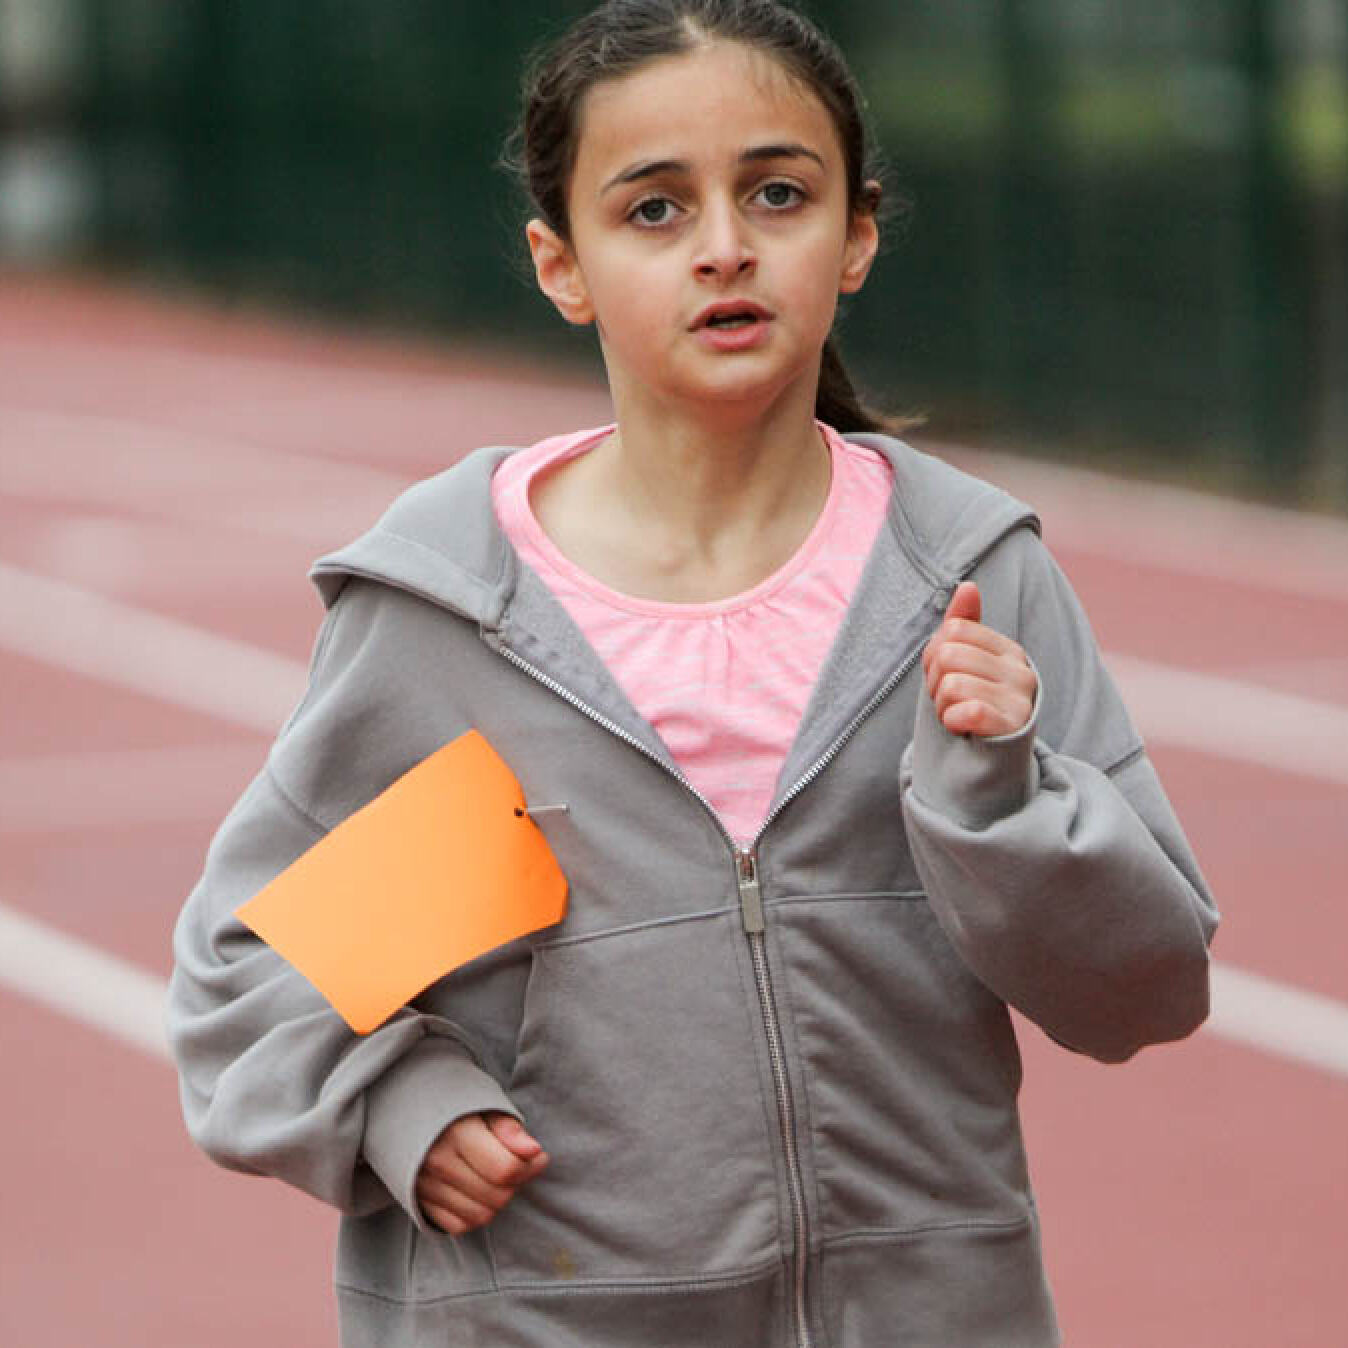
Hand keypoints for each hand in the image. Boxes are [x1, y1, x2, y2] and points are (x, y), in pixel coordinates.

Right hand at [415, 1111, 548, 1235]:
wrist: (402, 1105)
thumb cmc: (452, 1101)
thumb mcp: (483, 1101)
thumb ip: (508, 1128)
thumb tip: (534, 1151)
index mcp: (456, 1133)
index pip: (505, 1169)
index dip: (531, 1166)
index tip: (538, 1155)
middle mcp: (437, 1163)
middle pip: (496, 1196)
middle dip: (517, 1183)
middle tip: (520, 1164)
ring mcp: (424, 1186)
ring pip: (480, 1215)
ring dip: (497, 1200)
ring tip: (499, 1177)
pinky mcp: (417, 1201)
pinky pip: (457, 1225)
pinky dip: (475, 1214)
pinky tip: (480, 1191)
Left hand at [922, 582, 1036, 737]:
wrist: (989, 762)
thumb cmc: (973, 707)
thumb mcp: (964, 665)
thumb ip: (963, 626)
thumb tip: (967, 587)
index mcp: (1008, 649)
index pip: (951, 631)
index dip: (934, 656)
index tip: (945, 677)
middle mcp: (1020, 670)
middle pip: (947, 655)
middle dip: (935, 683)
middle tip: (950, 701)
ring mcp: (1020, 700)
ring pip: (951, 685)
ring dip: (942, 706)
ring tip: (957, 715)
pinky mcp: (1012, 728)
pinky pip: (965, 711)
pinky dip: (952, 721)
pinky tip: (962, 728)